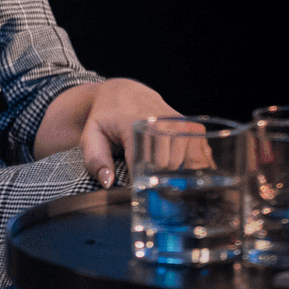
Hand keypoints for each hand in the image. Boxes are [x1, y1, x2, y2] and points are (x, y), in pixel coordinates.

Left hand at [37, 78, 177, 188]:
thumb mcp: (90, 136)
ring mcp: (178, 121)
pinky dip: (190, 165)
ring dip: (171, 173)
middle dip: (155, 179)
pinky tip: (178, 167)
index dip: (141, 183)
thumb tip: (108, 182)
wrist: (122, 92)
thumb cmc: (105, 117)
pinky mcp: (188, 124)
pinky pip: (198, 153)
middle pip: (167, 167)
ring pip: (183, 163)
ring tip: (156, 171)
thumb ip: (95, 160)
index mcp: (135, 122)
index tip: (139, 196)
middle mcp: (161, 119)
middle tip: (145, 180)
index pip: (144, 163)